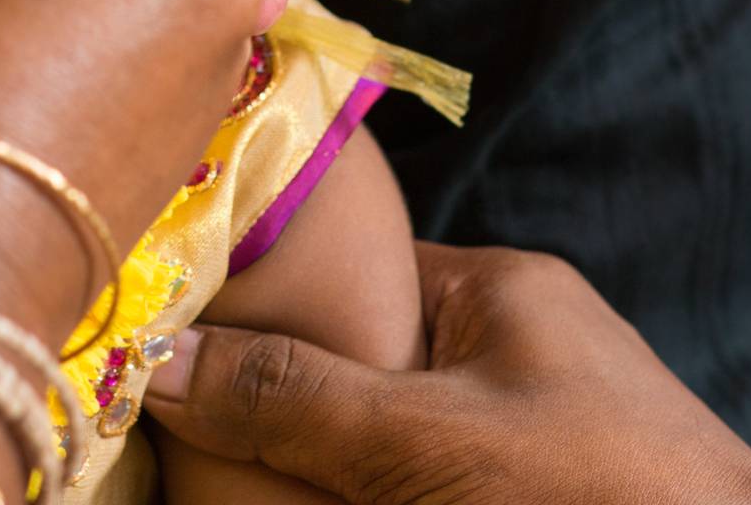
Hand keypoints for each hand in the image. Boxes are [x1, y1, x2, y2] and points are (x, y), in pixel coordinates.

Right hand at [144, 243, 750, 504]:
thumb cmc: (598, 493)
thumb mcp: (426, 443)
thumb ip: (294, 397)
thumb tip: (152, 358)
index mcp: (494, 286)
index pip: (350, 269)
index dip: (265, 297)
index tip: (182, 324)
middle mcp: (514, 340)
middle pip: (365, 354)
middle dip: (289, 393)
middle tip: (196, 423)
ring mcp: (532, 421)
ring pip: (392, 426)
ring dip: (327, 455)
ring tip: (235, 473)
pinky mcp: (538, 478)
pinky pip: (427, 469)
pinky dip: (375, 483)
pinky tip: (319, 499)